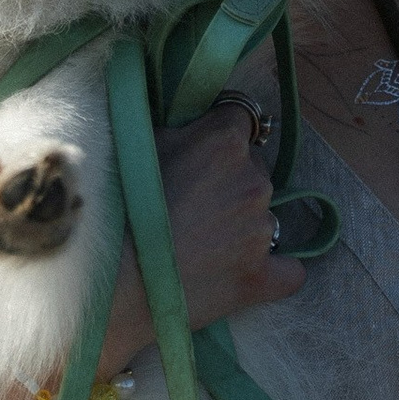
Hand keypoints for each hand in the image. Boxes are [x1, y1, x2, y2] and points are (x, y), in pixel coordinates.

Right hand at [98, 107, 307, 371]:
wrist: (108, 282)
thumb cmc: (112, 207)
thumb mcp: (136, 144)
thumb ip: (175, 127)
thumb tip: (187, 119)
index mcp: (225, 141)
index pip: (241, 117)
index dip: (219, 134)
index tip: (200, 152)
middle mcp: (253, 180)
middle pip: (253, 168)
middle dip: (228, 181)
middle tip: (190, 204)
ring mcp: (262, 230)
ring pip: (264, 216)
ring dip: (242, 224)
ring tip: (200, 244)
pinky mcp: (262, 278)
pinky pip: (290, 271)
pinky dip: (272, 271)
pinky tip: (246, 273)